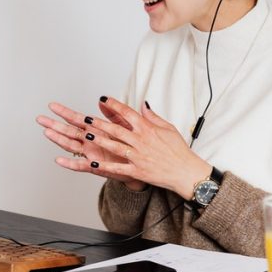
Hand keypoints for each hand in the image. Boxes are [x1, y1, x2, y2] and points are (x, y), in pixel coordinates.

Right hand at [36, 101, 142, 187]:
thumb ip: (113, 113)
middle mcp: (90, 141)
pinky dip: (69, 163)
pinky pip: (80, 165)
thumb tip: (102, 100)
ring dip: (58, 139)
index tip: (52, 106)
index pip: (77, 119)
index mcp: (96, 130)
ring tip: (47, 132)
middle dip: (54, 125)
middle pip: (68, 131)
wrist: (140, 165)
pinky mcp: (95, 166)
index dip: (64, 112)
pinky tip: (59, 160)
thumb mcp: (123, 125)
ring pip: (71, 145)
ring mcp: (91, 154)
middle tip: (40, 118)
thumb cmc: (130, 145)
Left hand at [83, 97, 212, 198]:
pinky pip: (118, 168)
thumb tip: (143, 104)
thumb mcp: (168, 128)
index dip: (114, 105)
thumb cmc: (178, 150)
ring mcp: (138, 157)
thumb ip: (152, 116)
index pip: (128, 113)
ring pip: (115, 146)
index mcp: (148, 129)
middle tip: (86, 118)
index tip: (103, 99)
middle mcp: (141, 141)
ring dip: (100, 140)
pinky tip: (93, 163)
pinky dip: (105, 166)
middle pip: (117, 129)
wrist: (186, 172)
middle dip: (100, 123)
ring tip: (87, 135)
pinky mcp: (137, 171)